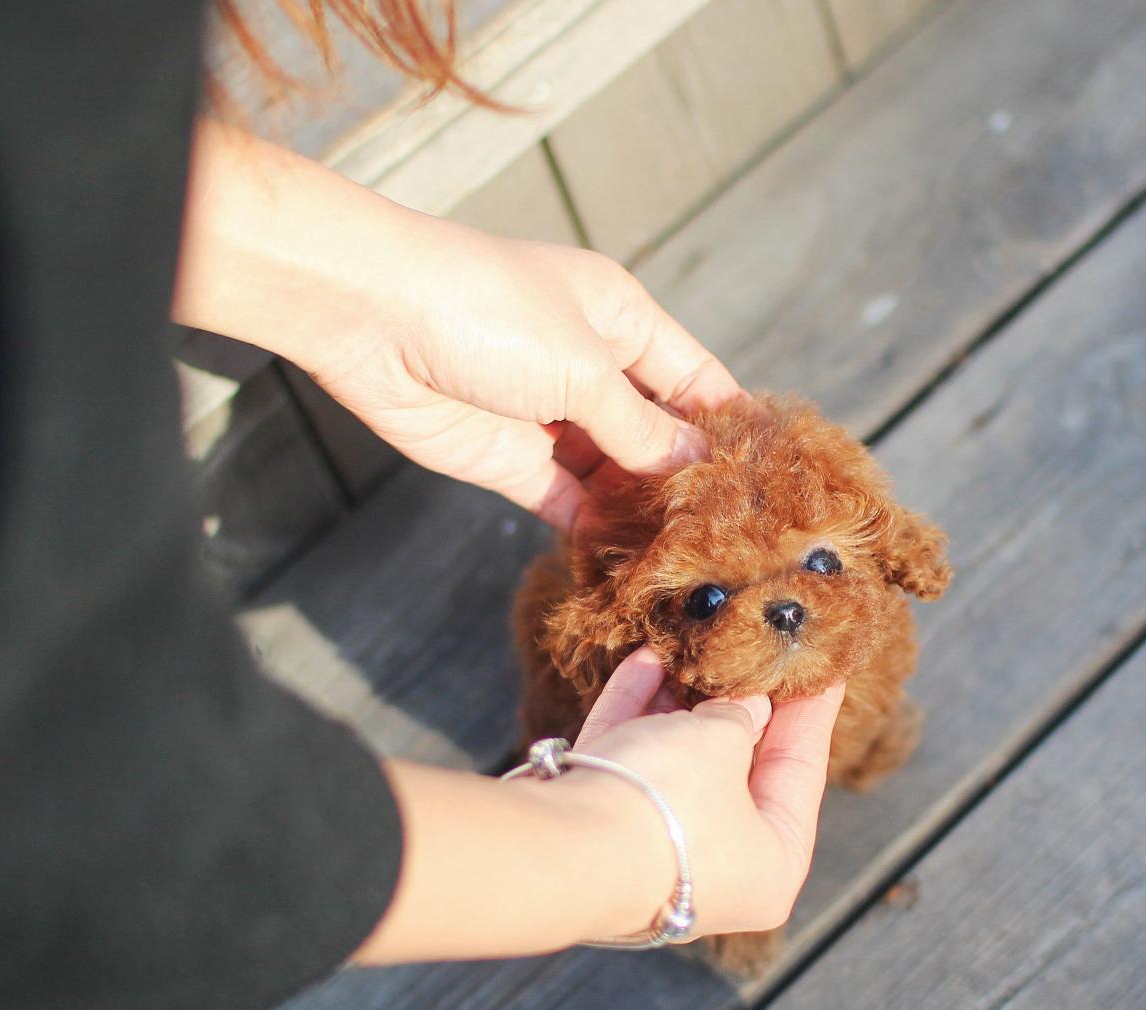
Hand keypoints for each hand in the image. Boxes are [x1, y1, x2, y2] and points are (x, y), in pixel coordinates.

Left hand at [174, 123, 742, 531]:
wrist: (370, 316)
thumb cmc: (487, 310)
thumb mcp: (585, 368)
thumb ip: (643, 430)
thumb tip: (700, 470)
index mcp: (623, 320)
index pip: (698, 381)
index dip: (735, 427)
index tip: (775, 481)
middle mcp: (591, 368)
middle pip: (658, 434)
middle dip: (692, 481)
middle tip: (741, 540)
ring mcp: (550, 418)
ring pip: (615, 476)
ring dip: (646, 514)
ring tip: (696, 564)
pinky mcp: (509, 461)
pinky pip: (567, 503)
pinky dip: (597, 530)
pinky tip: (634, 564)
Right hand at [566, 647, 845, 937]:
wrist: (567, 847)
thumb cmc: (670, 801)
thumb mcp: (723, 741)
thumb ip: (740, 716)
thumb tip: (745, 706)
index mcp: (772, 866)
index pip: (802, 773)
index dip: (812, 712)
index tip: (826, 665)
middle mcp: (717, 869)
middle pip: (737, 771)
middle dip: (737, 705)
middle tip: (754, 649)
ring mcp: (656, 854)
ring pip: (678, 765)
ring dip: (681, 704)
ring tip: (694, 647)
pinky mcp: (604, 833)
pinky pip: (632, 764)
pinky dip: (638, 714)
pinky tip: (645, 660)